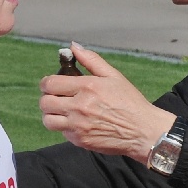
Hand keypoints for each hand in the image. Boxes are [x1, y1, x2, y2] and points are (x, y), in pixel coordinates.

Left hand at [38, 43, 175, 162]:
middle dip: (47, 99)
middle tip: (56, 98)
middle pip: (45, 103)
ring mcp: (78, 126)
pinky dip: (65, 127)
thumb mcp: (113, 76)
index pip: (50, 84)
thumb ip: (91, 60)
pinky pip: (62, 133)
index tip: (51, 84)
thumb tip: (74, 47)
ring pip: (48, 120)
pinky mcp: (80, 140)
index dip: (47, 83)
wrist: (142, 131)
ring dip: (51, 115)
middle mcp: (79, 106)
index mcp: (87, 87)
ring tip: (62, 112)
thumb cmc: (130, 102)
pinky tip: (77, 123)